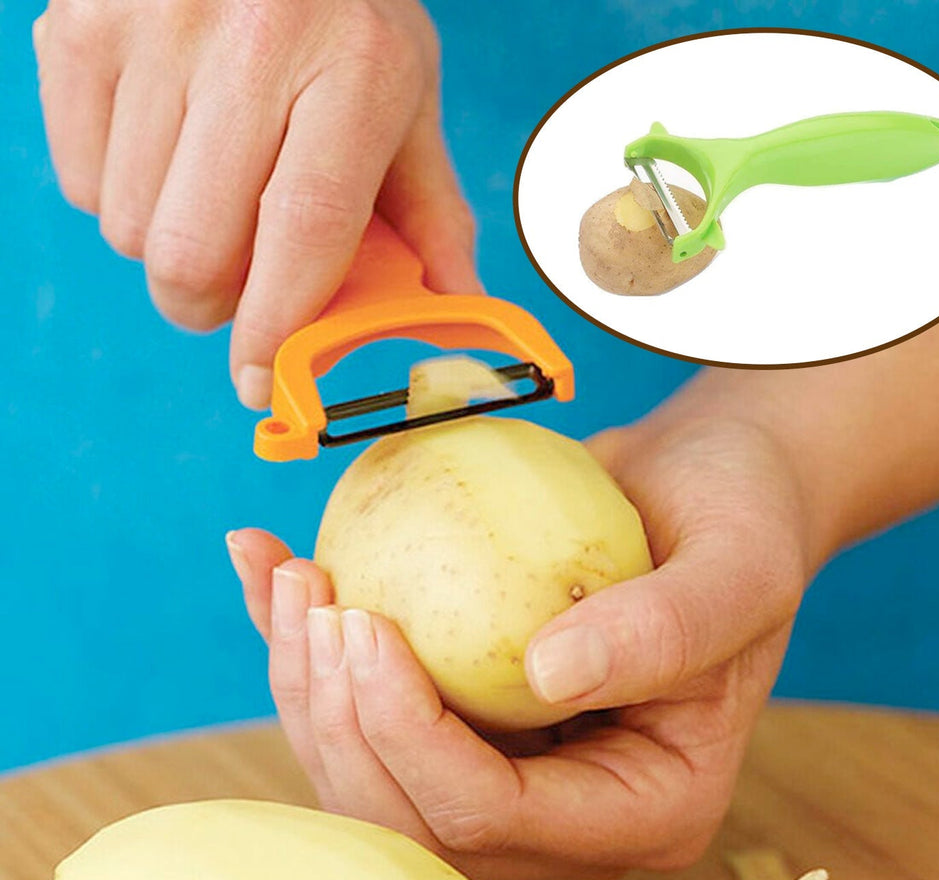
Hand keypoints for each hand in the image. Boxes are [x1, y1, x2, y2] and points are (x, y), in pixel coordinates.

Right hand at [34, 0, 479, 408]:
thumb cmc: (344, 14)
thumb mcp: (407, 98)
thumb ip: (431, 212)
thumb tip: (454, 306)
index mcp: (354, 70)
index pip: (303, 230)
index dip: (275, 325)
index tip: (260, 379)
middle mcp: (251, 42)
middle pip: (192, 254)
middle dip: (212, 305)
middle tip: (239, 280)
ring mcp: (152, 30)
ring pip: (131, 230)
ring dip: (171, 248)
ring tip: (209, 195)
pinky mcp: (80, 29)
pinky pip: (82, 184)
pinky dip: (122, 197)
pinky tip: (165, 153)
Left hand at [226, 414, 812, 879]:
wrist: (709, 486)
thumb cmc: (741, 520)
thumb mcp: (739, 566)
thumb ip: (667, 629)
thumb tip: (546, 677)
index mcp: (645, 808)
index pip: (496, 814)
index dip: (411, 736)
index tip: (366, 623)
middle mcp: (567, 811)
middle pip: (412, 816)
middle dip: (338, 722)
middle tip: (313, 600)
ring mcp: (513, 767)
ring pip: (370, 774)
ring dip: (305, 687)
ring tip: (287, 579)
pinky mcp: (470, 714)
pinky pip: (369, 704)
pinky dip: (305, 645)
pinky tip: (268, 568)